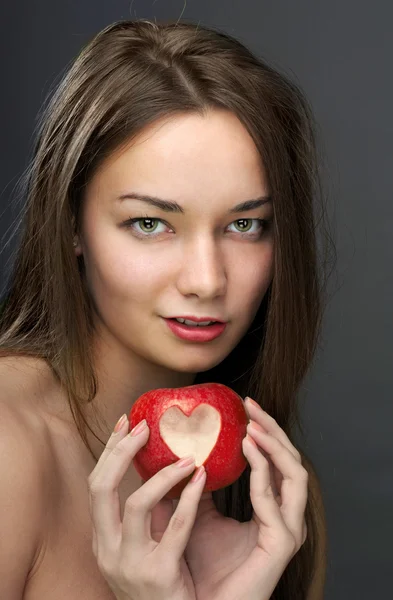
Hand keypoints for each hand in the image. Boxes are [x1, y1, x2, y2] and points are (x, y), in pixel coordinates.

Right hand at [87, 416, 207, 599]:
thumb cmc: (162, 585)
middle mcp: (107, 550)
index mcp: (102, 539)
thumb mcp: (144, 547)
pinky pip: (176, 528)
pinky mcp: (159, 574)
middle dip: (121, 451)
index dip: (109, 451)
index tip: (125, 423)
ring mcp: (130, 564)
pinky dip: (190, 498)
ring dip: (162, 474)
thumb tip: (166, 465)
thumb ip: (149, 513)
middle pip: (101, 488)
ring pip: (135, 504)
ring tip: (187, 456)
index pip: (96, 485)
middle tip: (144, 426)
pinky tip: (203, 478)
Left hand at [180, 397, 308, 599]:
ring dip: (275, 444)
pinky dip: (264, 470)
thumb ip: (194, 489)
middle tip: (251, 404)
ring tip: (252, 423)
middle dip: (273, 428)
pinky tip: (247, 449)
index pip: (278, 461)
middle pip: (291, 460)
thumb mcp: (195, 516)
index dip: (266, 431)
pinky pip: (276, 500)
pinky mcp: (282, 544)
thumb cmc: (201, 567)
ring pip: (296, 473)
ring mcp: (288, 529)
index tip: (244, 406)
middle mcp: (285, 515)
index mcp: (271, 508)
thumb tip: (176, 453)